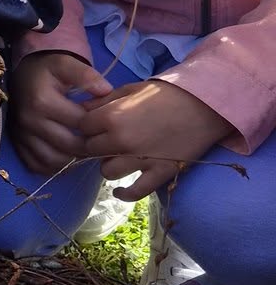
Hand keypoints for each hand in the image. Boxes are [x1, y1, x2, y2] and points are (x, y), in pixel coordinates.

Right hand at [8, 51, 110, 175]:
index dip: (97, 126)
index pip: (80, 123)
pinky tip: (66, 157)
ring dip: (72, 160)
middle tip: (101, 142)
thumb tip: (106, 91)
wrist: (20, 73)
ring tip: (84, 151)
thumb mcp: (64, 63)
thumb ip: (86, 75)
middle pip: (69, 145)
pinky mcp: (17, 144)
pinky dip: (53, 167)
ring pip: (53, 160)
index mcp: (42, 101)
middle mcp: (29, 121)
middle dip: (89, 146)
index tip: (107, 124)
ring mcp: (21, 135)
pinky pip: (37, 165)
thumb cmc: (46, 69)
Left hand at [76, 79, 230, 198]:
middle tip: (109, 140)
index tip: (96, 125)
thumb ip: (102, 101)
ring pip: (107, 171)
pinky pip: (134, 192)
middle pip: (91, 150)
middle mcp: (121, 140)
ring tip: (120, 157)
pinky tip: (120, 191)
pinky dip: (124, 194)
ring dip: (110, 165)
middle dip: (97, 145)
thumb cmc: (166, 94)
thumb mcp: (131, 89)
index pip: (82, 127)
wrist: (205, 105)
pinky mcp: (159, 173)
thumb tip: (78, 109)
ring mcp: (140, 159)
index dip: (88, 126)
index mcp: (112, 116)